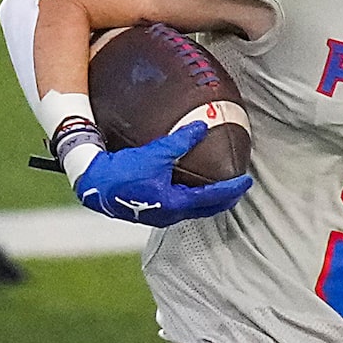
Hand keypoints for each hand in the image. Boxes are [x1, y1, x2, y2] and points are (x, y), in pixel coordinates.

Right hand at [73, 120, 253, 227]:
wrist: (96, 185)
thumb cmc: (125, 170)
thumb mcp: (156, 152)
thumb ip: (181, 140)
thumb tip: (203, 126)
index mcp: (176, 202)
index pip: (212, 197)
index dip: (232, 189)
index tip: (246, 180)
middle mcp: (171, 214)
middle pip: (206, 209)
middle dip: (224, 199)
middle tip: (238, 188)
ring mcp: (161, 216)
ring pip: (193, 210)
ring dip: (208, 201)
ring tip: (219, 190)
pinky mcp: (152, 212)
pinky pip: (180, 207)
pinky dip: (193, 200)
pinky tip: (191, 191)